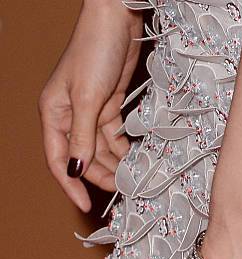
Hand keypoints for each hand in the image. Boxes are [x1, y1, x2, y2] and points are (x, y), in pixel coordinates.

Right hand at [38, 0, 142, 211]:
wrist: (118, 19)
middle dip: (99, 176)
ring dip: (114, 165)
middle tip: (119, 192)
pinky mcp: (109, 108)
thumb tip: (77, 170)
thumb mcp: (87, 98)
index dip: (70, 184)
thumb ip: (82, 138)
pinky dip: (123, 150)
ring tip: (131, 180)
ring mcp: (90, 113)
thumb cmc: (94, 50)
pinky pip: (114, 138)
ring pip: (101, 151)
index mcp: (53, 114)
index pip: (57, 160)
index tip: (85, 204)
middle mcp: (69, 116)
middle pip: (83, 158)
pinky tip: (134, 161)